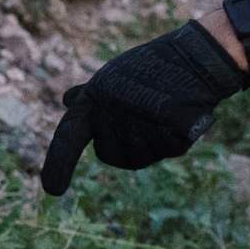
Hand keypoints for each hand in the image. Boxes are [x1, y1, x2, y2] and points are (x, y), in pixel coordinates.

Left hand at [37, 20, 249, 194]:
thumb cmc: (154, 68)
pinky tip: (180, 115)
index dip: (58, 165)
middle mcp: (111, 113)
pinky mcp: (168, 133)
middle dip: (126, 143)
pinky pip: (167, 150)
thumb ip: (91, 96)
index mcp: (93, 100)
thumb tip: (68, 100)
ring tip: (163, 111)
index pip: (69, 138)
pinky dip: (175, 138)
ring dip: (153, 141)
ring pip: (139, 158)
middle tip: (144, 112)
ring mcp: (140, 124)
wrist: (197, 58)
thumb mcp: (116, 77)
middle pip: (110, 156)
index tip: (52, 190)